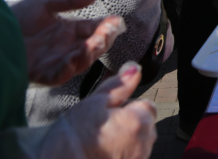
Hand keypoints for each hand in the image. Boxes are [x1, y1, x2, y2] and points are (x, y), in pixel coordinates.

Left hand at [11, 0, 124, 86]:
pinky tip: (75, 57)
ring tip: (97, 42)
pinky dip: (69, 67)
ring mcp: (54, 62)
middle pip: (91, 47)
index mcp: (66, 31)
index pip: (92, 29)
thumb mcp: (44, 3)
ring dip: (90, 52)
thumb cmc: (14, 17)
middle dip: (102, 39)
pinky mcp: (41, 74)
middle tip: (109, 31)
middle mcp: (64, 48)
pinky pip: (59, 74)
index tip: (116, 21)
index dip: (105, 26)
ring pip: (80, 61)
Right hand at [39, 61, 155, 158]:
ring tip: (96, 144)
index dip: (125, 106)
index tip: (106, 113)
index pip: (146, 106)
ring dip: (123, 142)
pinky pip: (129, 157)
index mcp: (140, 122)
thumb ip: (119, 86)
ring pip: (137, 144)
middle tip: (98, 129)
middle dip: (127, 124)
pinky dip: (117, 155)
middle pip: (143, 126)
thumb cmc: (71, 137)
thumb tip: (135, 68)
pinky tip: (97, 156)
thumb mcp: (93, 103)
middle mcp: (145, 145)